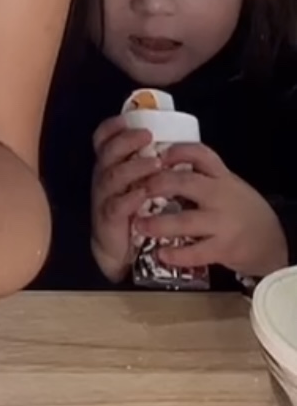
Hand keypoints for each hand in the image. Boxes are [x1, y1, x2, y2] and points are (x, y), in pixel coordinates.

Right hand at [90, 115, 154, 282]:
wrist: (120, 249)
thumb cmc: (134, 210)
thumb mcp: (137, 182)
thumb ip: (147, 164)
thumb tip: (173, 142)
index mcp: (109, 164)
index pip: (102, 138)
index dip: (113, 127)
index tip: (130, 119)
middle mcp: (103, 176)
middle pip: (108, 151)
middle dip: (127, 141)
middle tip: (147, 136)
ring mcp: (104, 197)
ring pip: (114, 175)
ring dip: (135, 167)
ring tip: (155, 163)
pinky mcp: (108, 219)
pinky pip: (117, 205)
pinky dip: (131, 198)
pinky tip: (144, 193)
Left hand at [136, 143, 288, 280]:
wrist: (269, 240)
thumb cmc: (239, 209)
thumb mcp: (225, 184)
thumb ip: (199, 176)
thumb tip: (157, 168)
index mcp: (221, 176)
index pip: (200, 153)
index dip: (176, 151)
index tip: (156, 154)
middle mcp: (221, 195)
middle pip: (185, 183)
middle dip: (156, 185)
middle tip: (136, 190)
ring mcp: (222, 222)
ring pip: (186, 221)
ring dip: (158, 223)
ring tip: (139, 225)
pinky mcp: (223, 248)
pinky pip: (196, 252)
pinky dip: (176, 254)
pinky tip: (161, 253)